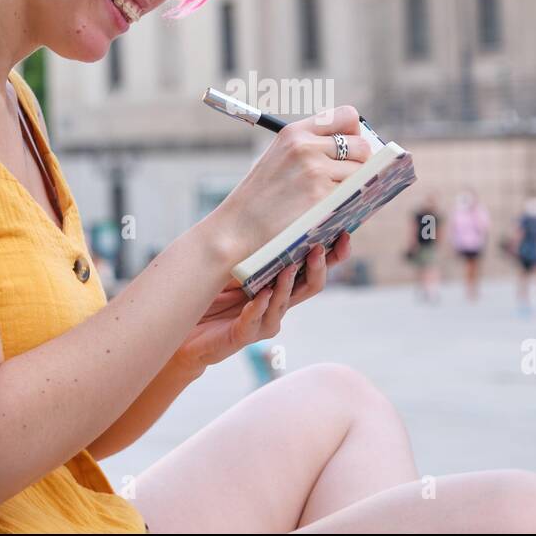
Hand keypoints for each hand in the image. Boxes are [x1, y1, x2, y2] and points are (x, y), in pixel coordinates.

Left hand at [176, 231, 352, 370]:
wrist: (189, 325)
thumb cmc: (215, 290)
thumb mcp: (241, 259)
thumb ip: (261, 241)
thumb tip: (278, 200)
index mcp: (284, 283)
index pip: (317, 268)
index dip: (335, 255)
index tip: (345, 234)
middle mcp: (280, 302)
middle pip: (312, 286)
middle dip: (319, 267)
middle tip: (319, 247)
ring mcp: (264, 320)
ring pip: (286, 303)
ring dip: (288, 285)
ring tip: (288, 267)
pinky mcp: (244, 334)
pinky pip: (255, 321)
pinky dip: (258, 307)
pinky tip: (260, 295)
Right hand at [208, 106, 371, 264]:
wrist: (237, 230)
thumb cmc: (259, 200)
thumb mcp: (280, 160)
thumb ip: (312, 149)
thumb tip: (358, 152)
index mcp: (295, 132)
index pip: (347, 116)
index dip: (355, 133)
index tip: (352, 149)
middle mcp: (306, 146)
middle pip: (361, 145)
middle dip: (361, 163)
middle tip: (348, 180)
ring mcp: (315, 170)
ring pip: (361, 173)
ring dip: (354, 188)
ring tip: (332, 199)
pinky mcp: (321, 196)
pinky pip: (353, 196)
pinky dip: (348, 205)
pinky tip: (331, 212)